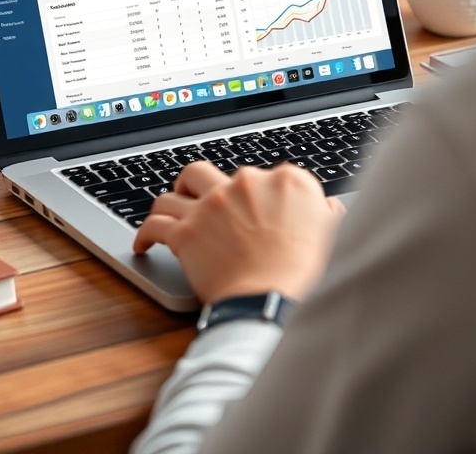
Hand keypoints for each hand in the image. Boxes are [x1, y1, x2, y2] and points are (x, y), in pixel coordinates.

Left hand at [133, 162, 344, 304]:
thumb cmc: (306, 277)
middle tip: (199, 202)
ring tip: (168, 212)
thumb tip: (329, 208)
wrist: (273, 302)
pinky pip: (154, 225)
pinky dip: (145, 233)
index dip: (254, 193)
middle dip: (200, 186)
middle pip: (209, 173)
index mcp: (286, 182)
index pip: (264, 175)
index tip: (250, 208)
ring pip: (175, 192)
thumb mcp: (332, 238)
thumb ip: (327, 216)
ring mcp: (212, 205)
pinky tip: (143, 243)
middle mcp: (245, 184)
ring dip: (169, 202)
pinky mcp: (186, 232)